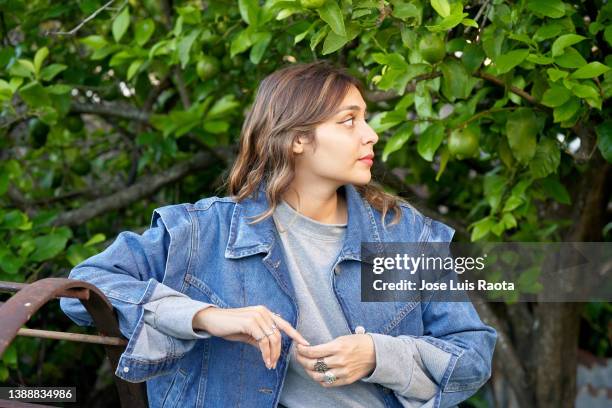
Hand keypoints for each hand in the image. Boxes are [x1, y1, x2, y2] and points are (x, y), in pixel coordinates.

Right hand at [194, 305, 309, 369]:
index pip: (284, 324)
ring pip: (273, 339)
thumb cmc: (230, 327)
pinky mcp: (250, 322)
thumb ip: (261, 338)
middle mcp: (263, 311)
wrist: (212, 321)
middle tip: (274, 364)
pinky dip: (266, 353)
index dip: (296, 334)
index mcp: (265, 312)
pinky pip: (263, 341)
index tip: (305, 343)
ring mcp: (257, 315)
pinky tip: (265, 360)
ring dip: (272, 355)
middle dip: (279, 352)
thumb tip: (270, 350)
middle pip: (279, 335)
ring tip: (269, 365)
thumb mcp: (249, 333)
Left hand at [294, 334, 375, 386]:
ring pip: (318, 376)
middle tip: (299, 356)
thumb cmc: (359, 342)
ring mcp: (342, 372)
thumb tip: (310, 349)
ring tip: (306, 366)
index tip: (298, 347)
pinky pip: (328, 383)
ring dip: (308, 371)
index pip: (313, 351)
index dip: (302, 350)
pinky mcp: (346, 380)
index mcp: (338, 347)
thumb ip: (327, 345)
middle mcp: (339, 360)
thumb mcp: (343, 338)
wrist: (376, 353)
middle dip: (302, 360)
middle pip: (313, 364)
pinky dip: (319, 380)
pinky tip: (317, 374)